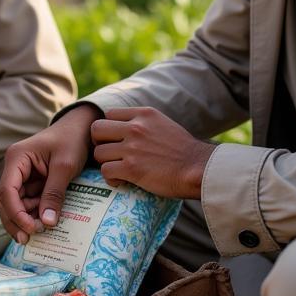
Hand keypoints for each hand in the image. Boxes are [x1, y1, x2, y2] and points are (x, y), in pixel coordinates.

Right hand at [0, 104, 99, 243]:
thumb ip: (54, 193)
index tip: (31, 228)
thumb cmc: (72, 141)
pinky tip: (42, 225)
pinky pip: (26, 202)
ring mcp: (21, 176)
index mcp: (16, 158)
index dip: (15, 213)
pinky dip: (32, 214)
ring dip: (23, 219)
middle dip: (15, 220)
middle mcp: (14, 168)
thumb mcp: (65, 166)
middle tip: (29, 239)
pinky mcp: (30, 183)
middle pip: (4, 201)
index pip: (7, 191)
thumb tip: (46, 223)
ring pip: (13, 204)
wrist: (81, 129)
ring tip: (39, 233)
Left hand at [90, 107, 211, 199]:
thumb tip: (126, 128)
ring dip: (105, 163)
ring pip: (99, 153)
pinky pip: (105, 171)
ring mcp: (132, 148)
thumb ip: (144, 123)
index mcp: (144, 114)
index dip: (108, 129)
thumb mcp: (164, 124)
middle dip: (99, 143)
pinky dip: (110, 179)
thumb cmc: (184, 151)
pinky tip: (120, 181)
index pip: (109, 114)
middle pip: (96, 129)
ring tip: (117, 170)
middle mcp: (135, 128)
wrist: (199, 168)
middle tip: (109, 154)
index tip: (114, 140)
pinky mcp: (131, 168)